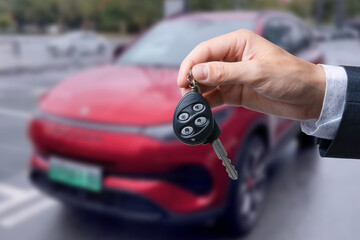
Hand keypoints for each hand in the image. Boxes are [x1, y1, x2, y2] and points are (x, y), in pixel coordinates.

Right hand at [177, 29, 325, 119]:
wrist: (309, 97)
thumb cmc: (291, 77)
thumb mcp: (257, 73)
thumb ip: (226, 73)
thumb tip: (197, 71)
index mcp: (238, 44)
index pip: (205, 50)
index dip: (191, 64)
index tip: (182, 80)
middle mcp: (232, 58)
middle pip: (202, 66)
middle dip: (191, 79)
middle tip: (186, 94)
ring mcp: (232, 76)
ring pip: (206, 82)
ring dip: (197, 92)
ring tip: (192, 104)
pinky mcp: (235, 92)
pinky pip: (215, 96)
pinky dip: (207, 102)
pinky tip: (202, 109)